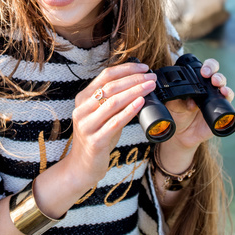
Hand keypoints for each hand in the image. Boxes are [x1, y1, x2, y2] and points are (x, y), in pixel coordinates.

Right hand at [58, 62, 157, 193]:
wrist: (82, 166)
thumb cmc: (96, 138)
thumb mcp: (102, 116)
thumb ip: (114, 101)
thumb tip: (139, 85)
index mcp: (83, 99)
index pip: (105, 75)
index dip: (126, 69)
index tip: (144, 67)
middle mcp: (82, 109)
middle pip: (110, 87)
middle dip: (134, 79)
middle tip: (152, 77)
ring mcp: (87, 125)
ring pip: (113, 102)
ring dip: (135, 91)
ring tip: (150, 86)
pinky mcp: (94, 141)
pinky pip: (114, 122)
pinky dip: (129, 110)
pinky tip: (140, 103)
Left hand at [164, 58, 234, 152]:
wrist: (180, 134)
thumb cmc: (176, 114)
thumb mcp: (172, 105)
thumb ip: (177, 99)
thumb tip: (189, 100)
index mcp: (196, 82)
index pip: (206, 68)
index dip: (207, 66)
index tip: (202, 72)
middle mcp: (208, 88)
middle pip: (216, 74)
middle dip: (215, 72)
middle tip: (208, 76)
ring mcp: (215, 99)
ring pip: (223, 86)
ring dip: (222, 83)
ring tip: (218, 86)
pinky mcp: (220, 111)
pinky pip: (227, 102)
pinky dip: (227, 96)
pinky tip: (225, 94)